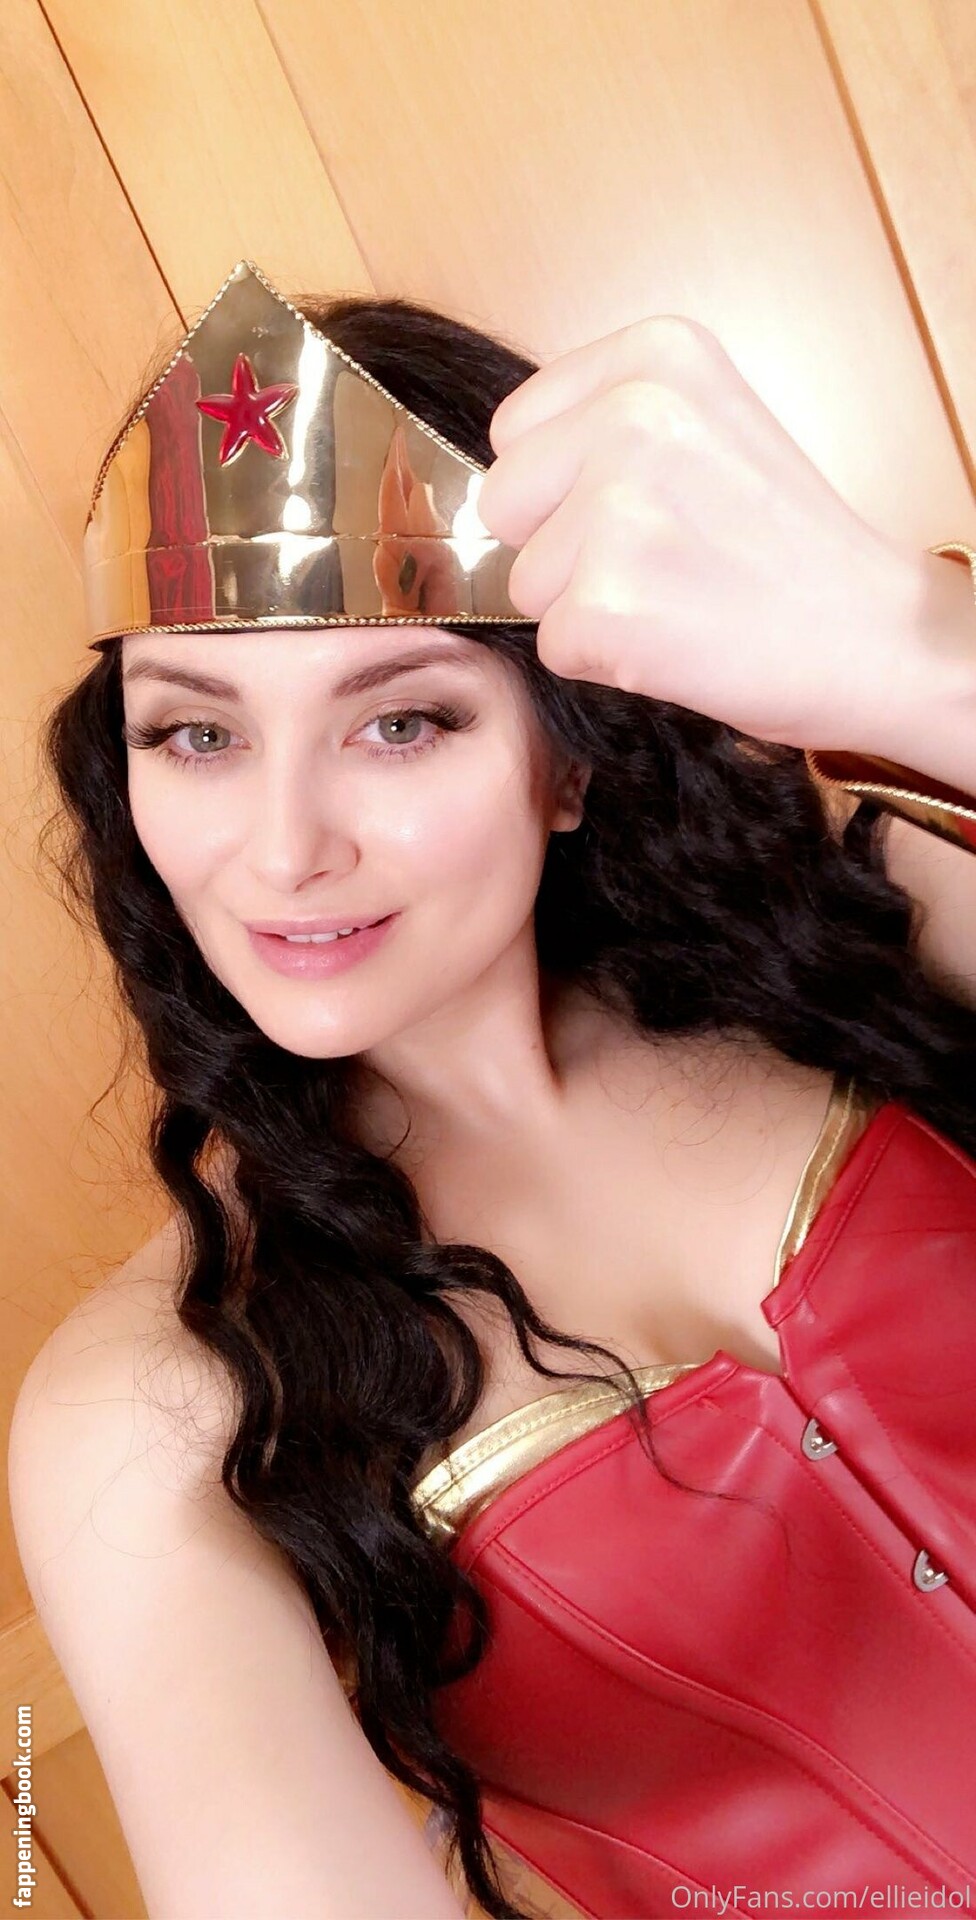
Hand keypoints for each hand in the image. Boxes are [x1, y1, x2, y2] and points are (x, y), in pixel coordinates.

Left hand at [476, 315, 922, 753]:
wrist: (873, 636)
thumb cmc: (787, 546)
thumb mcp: (704, 425)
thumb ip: (605, 427)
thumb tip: (495, 487)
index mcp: (654, 353)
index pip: (515, 431)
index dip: (561, 487)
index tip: (643, 507)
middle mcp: (631, 415)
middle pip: (503, 503)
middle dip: (559, 546)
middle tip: (659, 560)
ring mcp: (617, 510)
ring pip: (523, 582)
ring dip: (586, 607)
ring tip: (677, 597)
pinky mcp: (607, 604)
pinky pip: (552, 645)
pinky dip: (603, 660)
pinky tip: (676, 639)